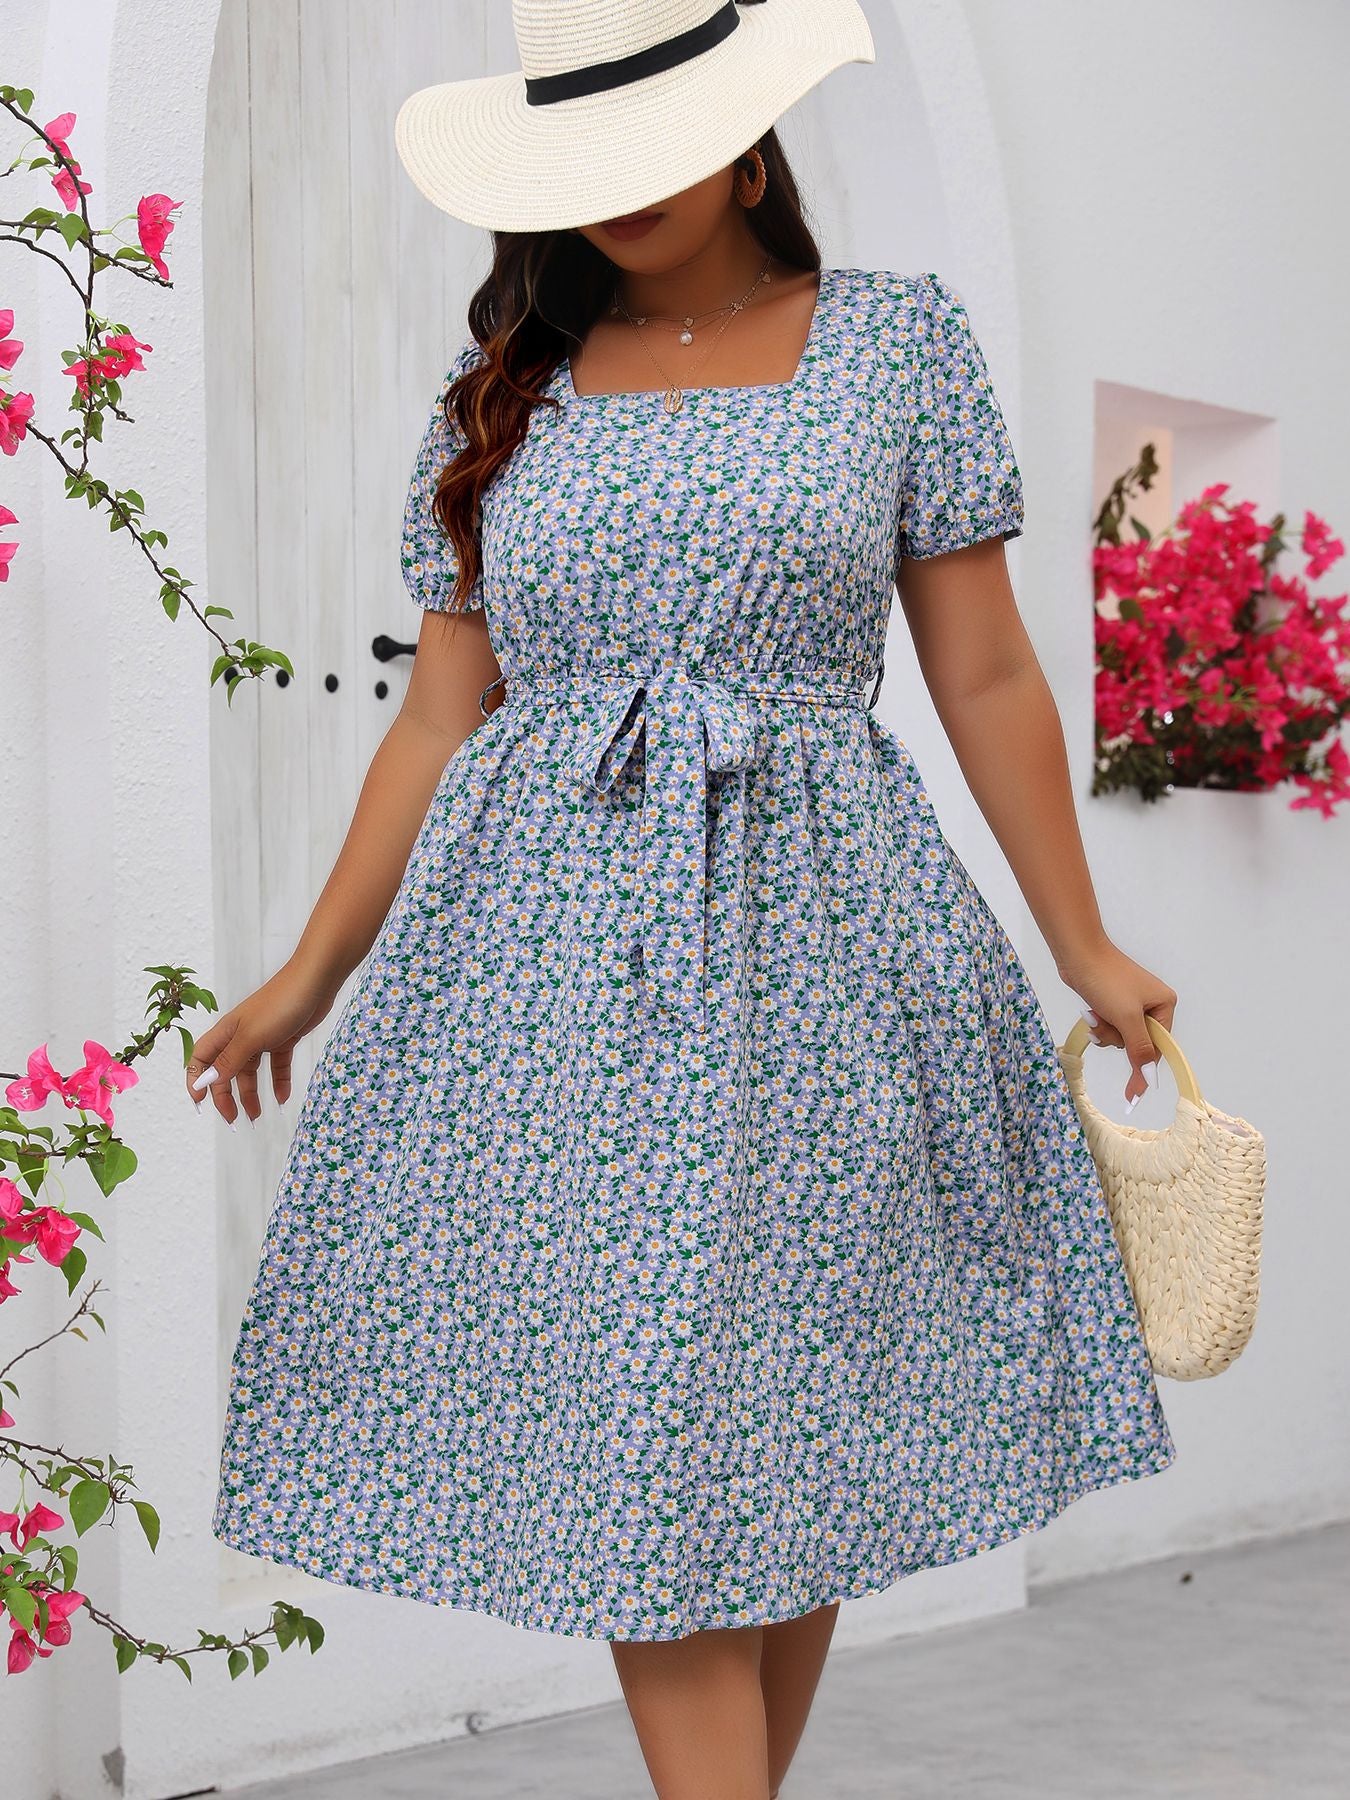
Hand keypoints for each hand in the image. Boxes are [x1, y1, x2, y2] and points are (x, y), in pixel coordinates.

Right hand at [184, 959, 340, 1124]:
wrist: (316, 981)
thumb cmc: (280, 1004)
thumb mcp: (251, 1037)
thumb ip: (229, 1061)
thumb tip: (205, 1082)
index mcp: (226, 1032)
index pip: (201, 1059)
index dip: (196, 1081)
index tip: (199, 1105)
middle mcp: (241, 1035)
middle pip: (225, 1070)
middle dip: (226, 1096)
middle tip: (234, 1120)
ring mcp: (263, 1037)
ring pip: (251, 1072)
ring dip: (251, 1094)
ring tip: (256, 1116)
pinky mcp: (285, 1038)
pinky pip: (277, 1066)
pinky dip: (278, 1082)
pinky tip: (282, 1098)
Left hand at [1056, 939, 1177, 1109]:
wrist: (1077, 954)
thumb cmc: (1106, 980)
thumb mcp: (1126, 1018)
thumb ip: (1140, 1048)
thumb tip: (1149, 1077)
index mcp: (1164, 1004)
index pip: (1158, 1047)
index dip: (1142, 1068)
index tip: (1133, 1096)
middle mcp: (1152, 1004)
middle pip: (1137, 1043)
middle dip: (1116, 1038)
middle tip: (1105, 1021)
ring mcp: (1131, 1003)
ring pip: (1120, 1036)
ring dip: (1104, 1031)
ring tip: (1095, 1012)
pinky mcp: (1113, 1002)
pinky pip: (1109, 1026)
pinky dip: (1098, 1024)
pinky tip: (1090, 1011)